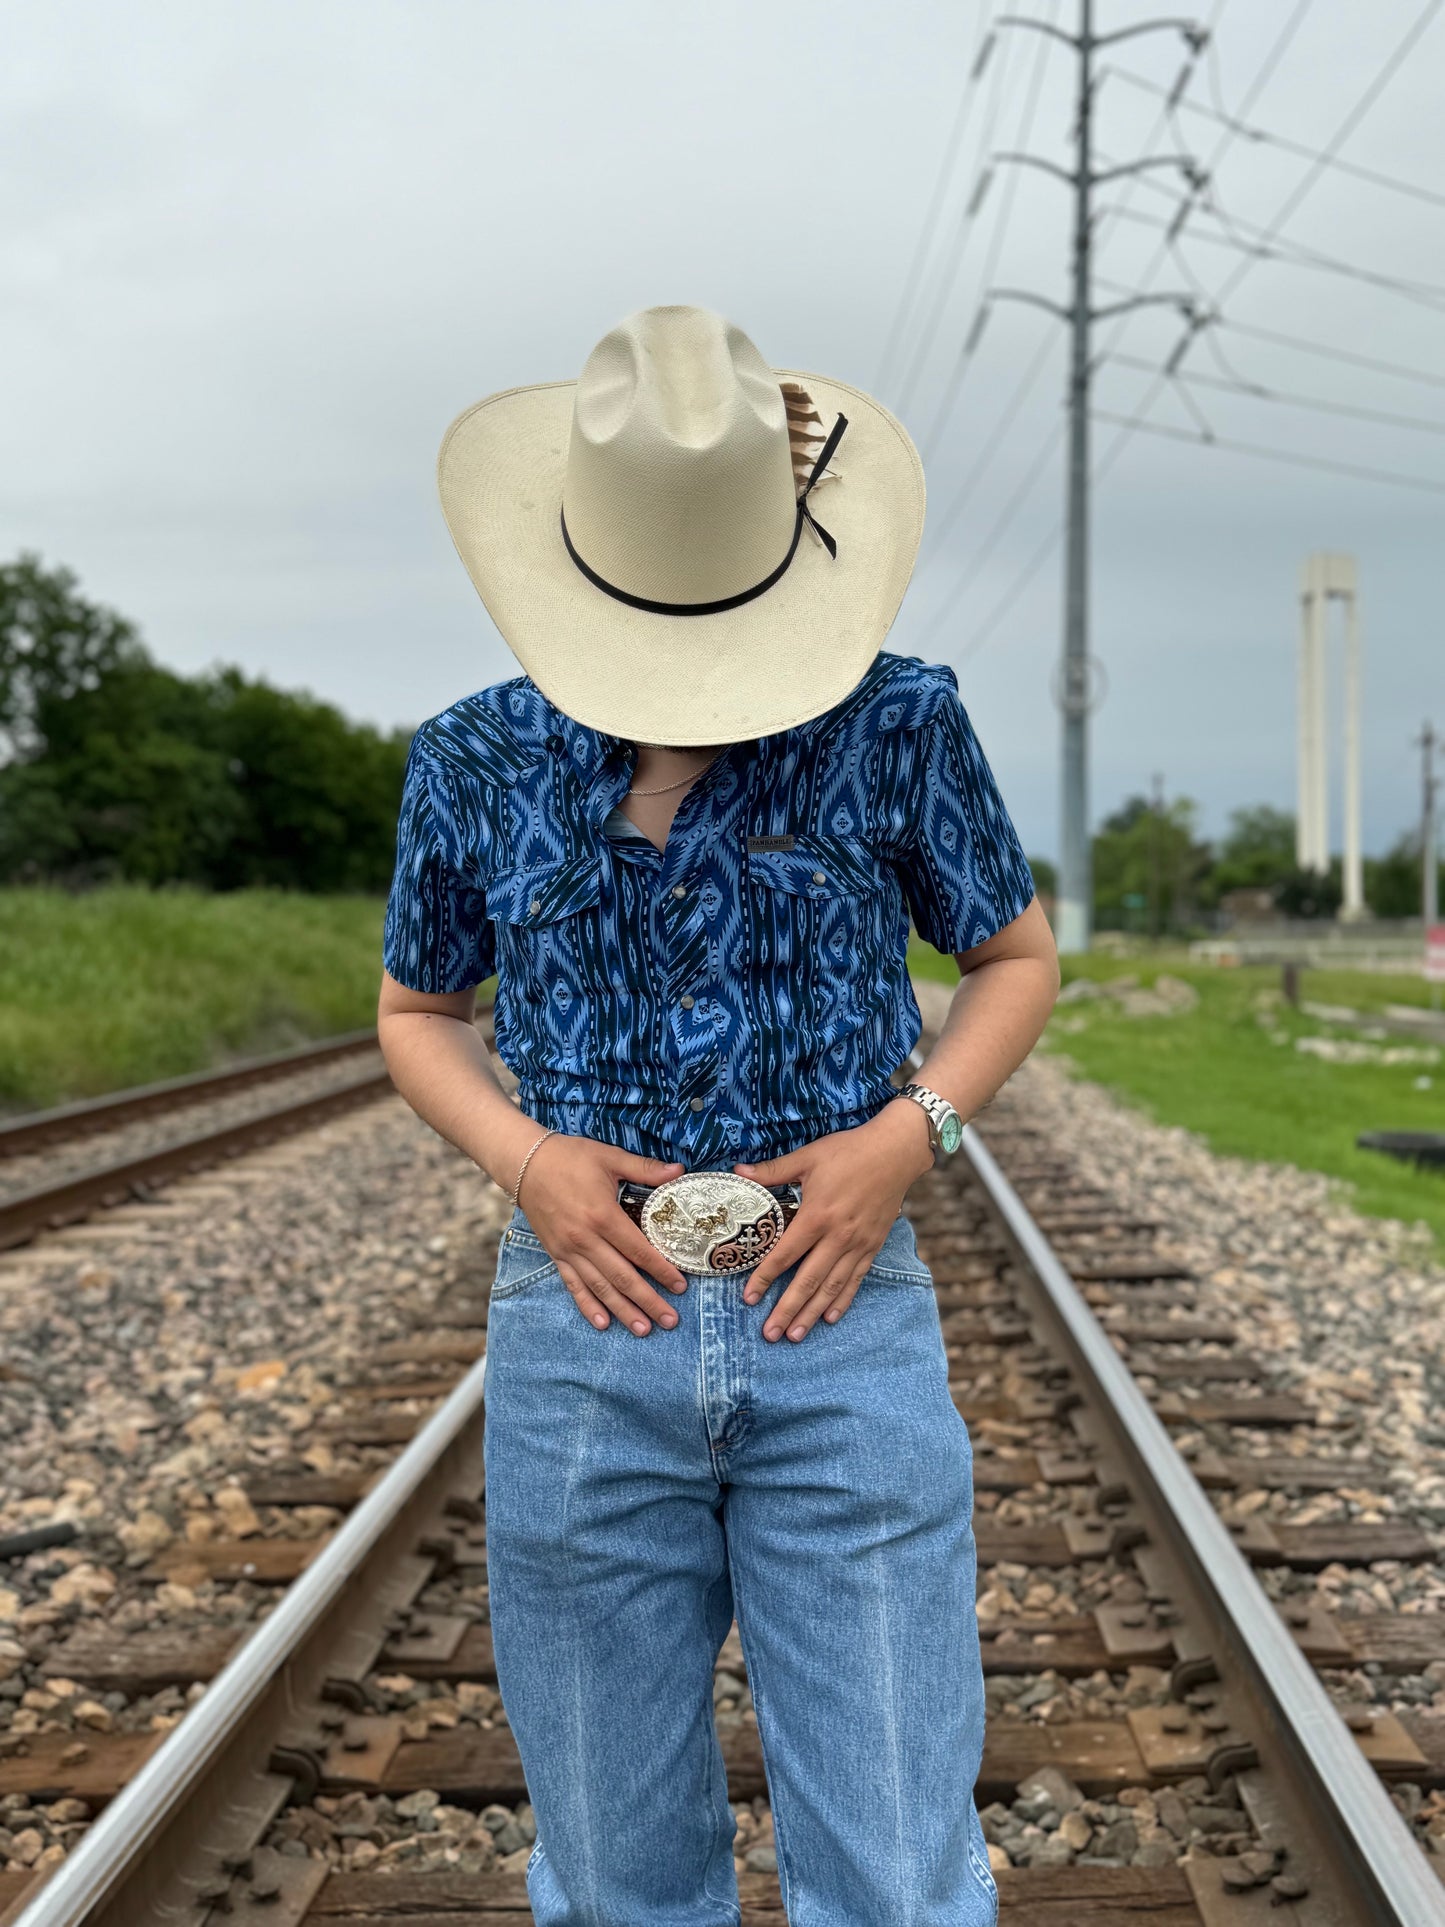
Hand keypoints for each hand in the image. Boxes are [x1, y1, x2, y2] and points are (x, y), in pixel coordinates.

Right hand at [517, 1137, 688, 1336]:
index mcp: (603, 1216)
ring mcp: (568, 1250)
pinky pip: (573, 1285)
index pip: (638, 1251)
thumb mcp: (610, 1157)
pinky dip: (588, 1305)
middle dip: (648, 1301)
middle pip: (622, 1277)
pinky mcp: (556, 1255)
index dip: (661, 1270)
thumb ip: (645, 1169)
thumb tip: (680, 1171)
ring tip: (643, 1329)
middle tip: (669, 1320)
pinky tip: (602, 1323)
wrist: (525, 1164)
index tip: (680, 1287)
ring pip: (600, 1287)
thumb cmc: (570, 1158)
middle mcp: (585, 1239)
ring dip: (623, 1310)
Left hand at [733, 1098, 935, 1342]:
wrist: (895, 1152)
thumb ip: (773, 1171)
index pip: (785, 1254)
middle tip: (770, 1334)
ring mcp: (858, 1244)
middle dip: (787, 1309)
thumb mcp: (808, 1157)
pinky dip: (842, 1301)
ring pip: (831, 1287)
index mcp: (817, 1215)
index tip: (749, 1298)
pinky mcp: (873, 1246)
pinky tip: (829, 1318)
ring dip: (811, 1313)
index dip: (764, 1278)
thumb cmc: (849, 1151)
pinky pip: (855, 1280)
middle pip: (807, 1281)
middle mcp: (837, 1236)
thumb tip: (737, 1171)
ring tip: (795, 1335)